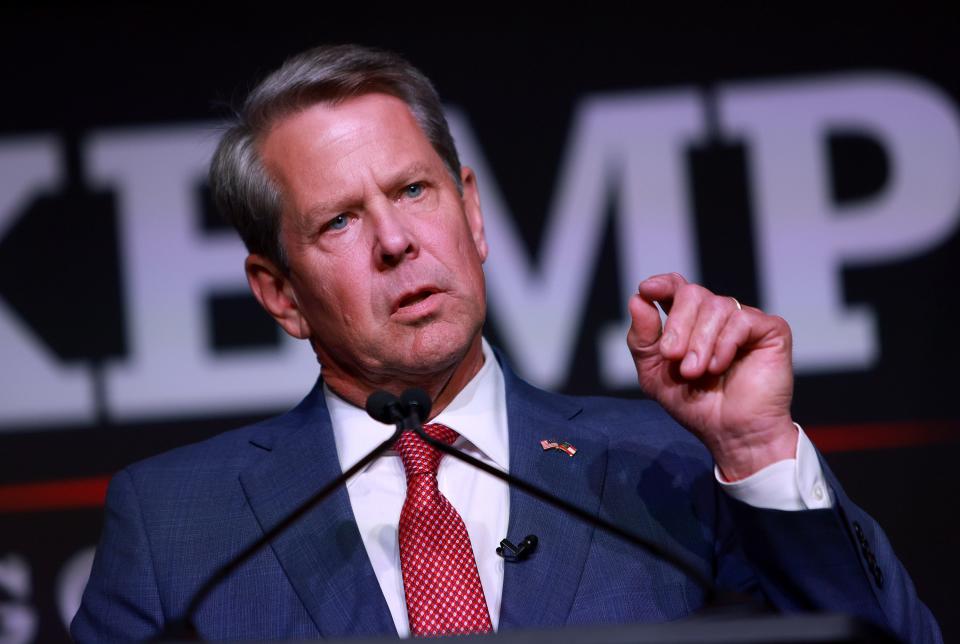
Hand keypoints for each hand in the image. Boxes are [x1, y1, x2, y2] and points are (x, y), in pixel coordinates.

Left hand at [627, 273, 796, 480]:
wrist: (730, 433)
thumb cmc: (695, 405)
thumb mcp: (655, 374)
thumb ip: (642, 339)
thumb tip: (637, 299)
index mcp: (690, 322)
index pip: (676, 287)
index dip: (662, 284)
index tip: (647, 289)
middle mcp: (717, 316)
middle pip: (692, 293)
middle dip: (678, 325)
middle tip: (672, 356)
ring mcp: (744, 320)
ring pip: (716, 306)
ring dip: (700, 342)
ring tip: (695, 372)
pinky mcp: (770, 330)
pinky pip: (741, 320)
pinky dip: (724, 344)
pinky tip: (719, 367)